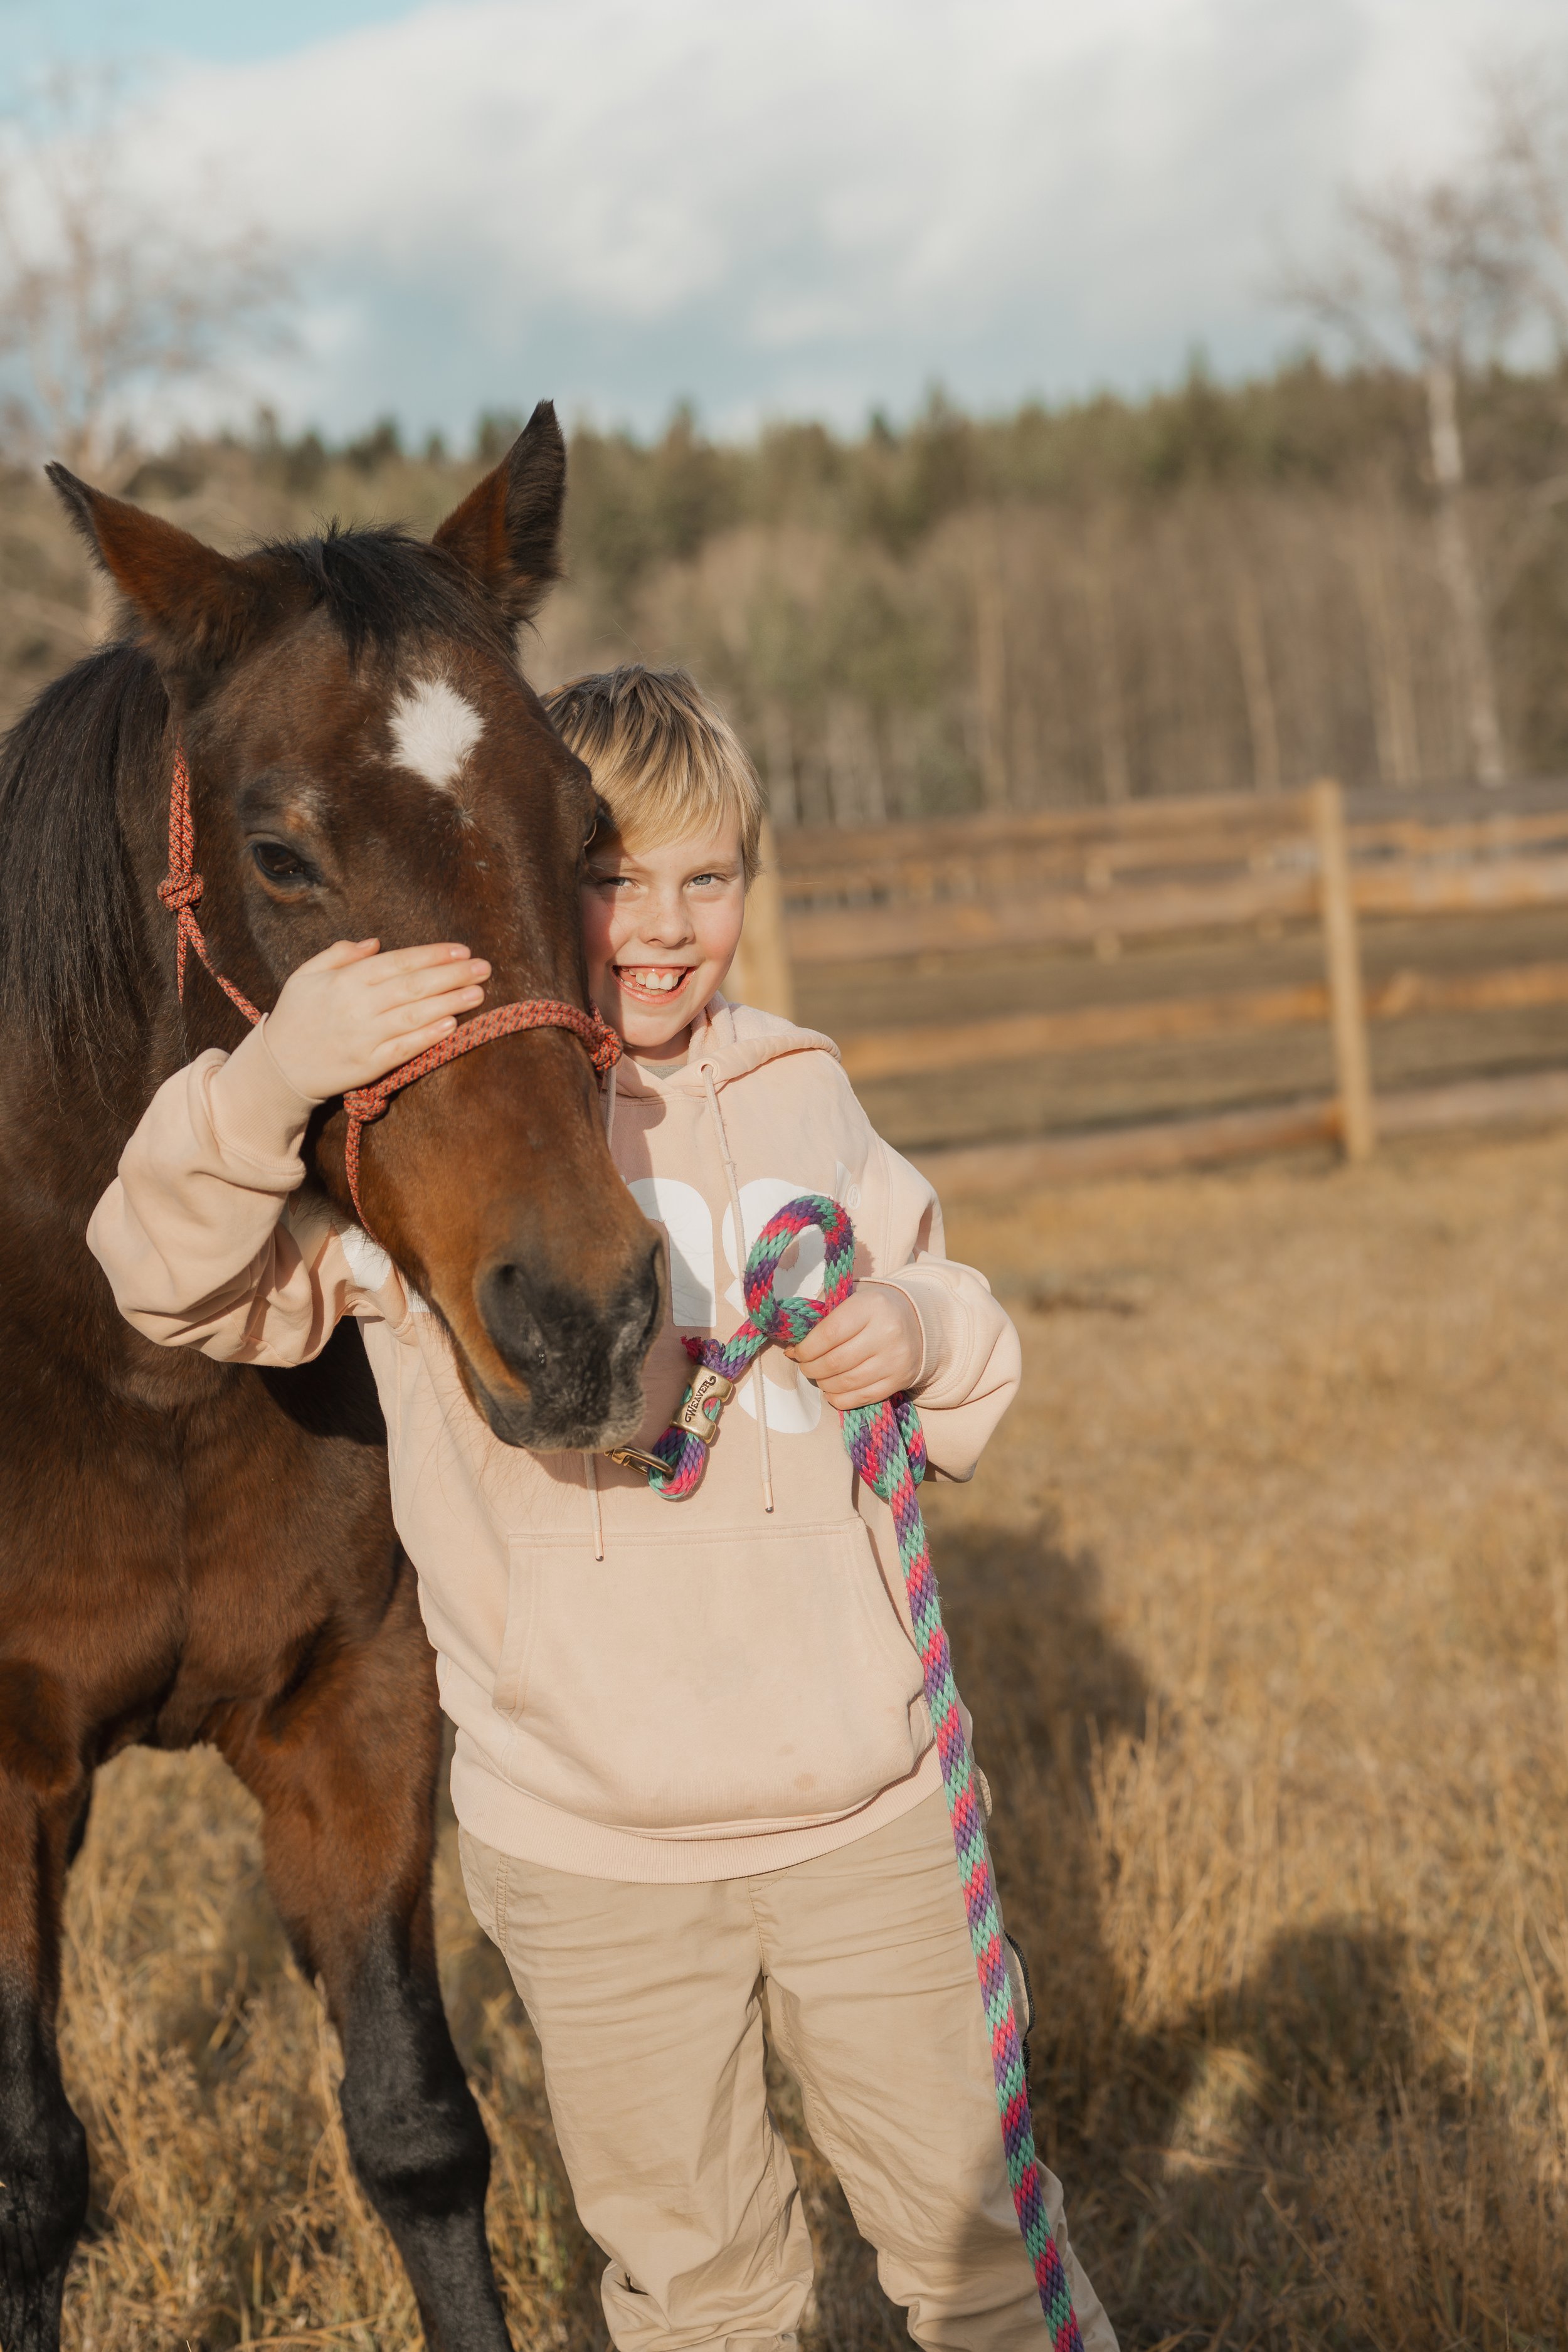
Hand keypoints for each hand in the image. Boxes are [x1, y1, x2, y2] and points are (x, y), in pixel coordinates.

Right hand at [262, 939, 490, 1102]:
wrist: (277, 1067)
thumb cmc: (296, 1015)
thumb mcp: (307, 975)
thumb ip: (339, 954)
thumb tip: (376, 943)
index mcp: (346, 980)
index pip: (399, 962)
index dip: (433, 955)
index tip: (462, 951)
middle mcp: (357, 1006)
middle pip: (414, 986)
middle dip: (452, 975)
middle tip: (485, 968)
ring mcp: (364, 1037)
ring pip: (414, 1016)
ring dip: (450, 1002)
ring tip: (479, 993)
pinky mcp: (368, 1065)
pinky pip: (404, 1048)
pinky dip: (429, 1036)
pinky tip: (453, 1025)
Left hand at [784, 1286, 922, 1409]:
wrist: (918, 1322)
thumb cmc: (874, 1311)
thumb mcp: (852, 1300)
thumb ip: (824, 1316)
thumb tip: (792, 1346)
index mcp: (872, 1306)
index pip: (828, 1334)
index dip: (805, 1348)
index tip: (796, 1352)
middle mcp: (887, 1333)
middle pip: (835, 1362)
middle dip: (811, 1368)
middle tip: (805, 1365)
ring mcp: (895, 1360)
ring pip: (846, 1383)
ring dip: (823, 1384)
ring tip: (819, 1376)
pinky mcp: (899, 1380)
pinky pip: (861, 1397)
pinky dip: (839, 1398)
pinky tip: (832, 1390)